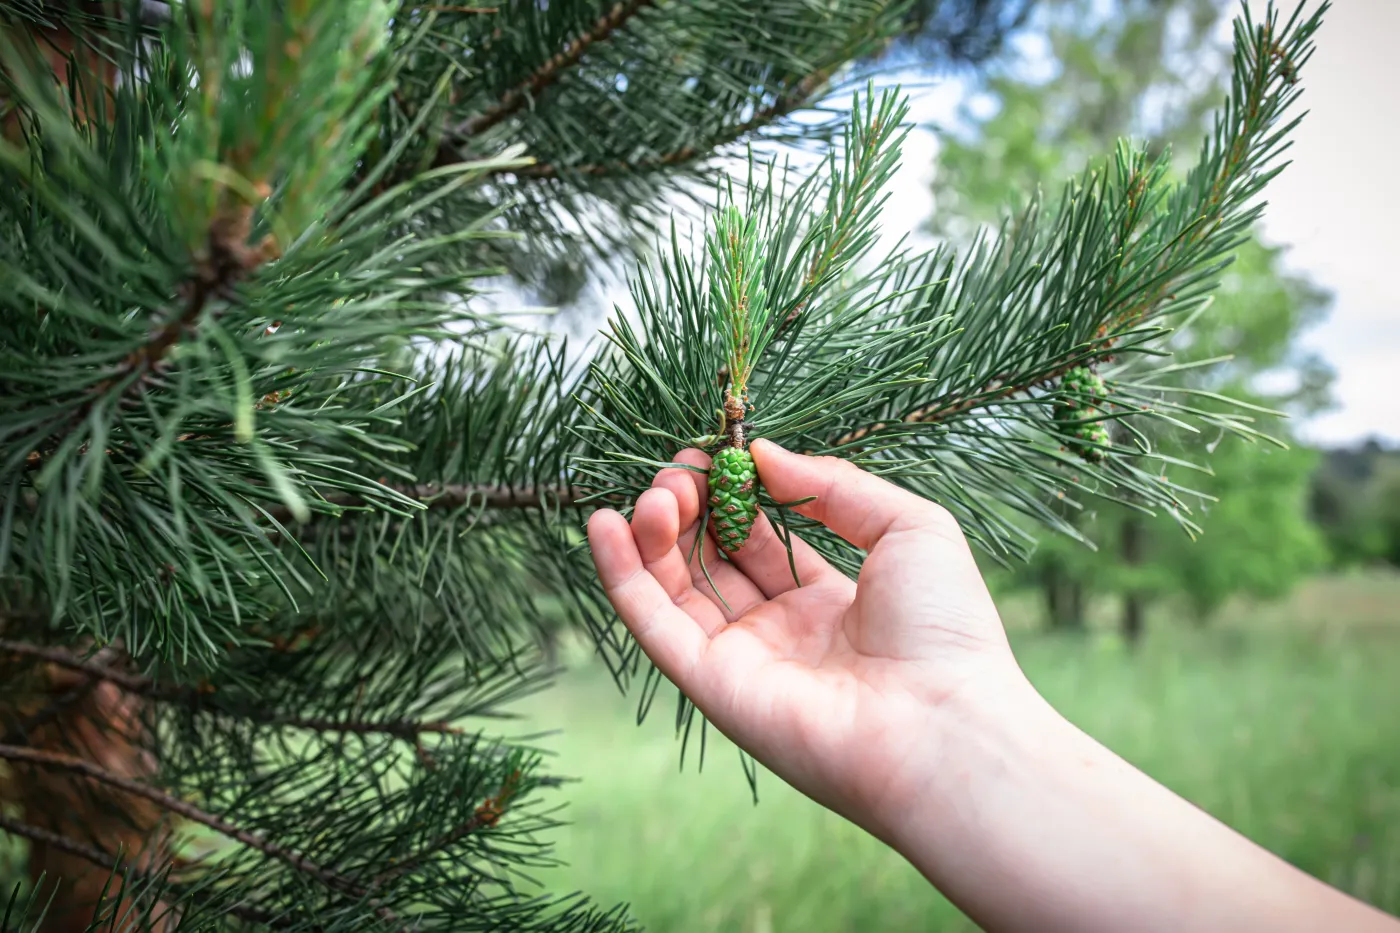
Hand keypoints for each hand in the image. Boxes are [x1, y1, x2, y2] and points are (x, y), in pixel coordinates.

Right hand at [586, 439, 1028, 840]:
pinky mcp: (712, 686)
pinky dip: (622, 576)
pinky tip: (604, 525)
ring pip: (675, 589)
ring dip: (653, 535)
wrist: (945, 723)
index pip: (758, 540)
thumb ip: (833, 486)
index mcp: (828, 603)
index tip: (716, 455)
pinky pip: (653, 625)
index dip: (732, 496)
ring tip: (654, 493)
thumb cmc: (945, 628)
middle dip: (689, 510)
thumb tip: (761, 455)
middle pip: (710, 561)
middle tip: (679, 471)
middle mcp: (779, 634)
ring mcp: (742, 661)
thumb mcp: (908, 527)